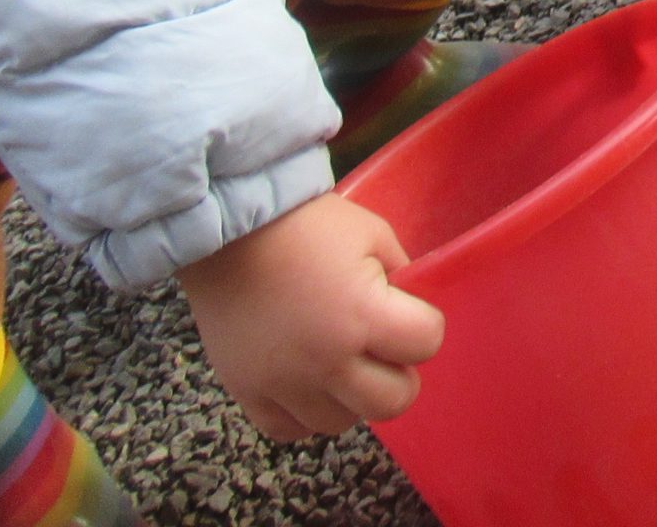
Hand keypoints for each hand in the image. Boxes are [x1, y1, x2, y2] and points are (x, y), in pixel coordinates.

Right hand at [178, 191, 443, 441]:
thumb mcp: (373, 235)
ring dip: (352, 397)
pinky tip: (308, 383)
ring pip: (342, 423)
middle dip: (399, 374)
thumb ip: (402, 274)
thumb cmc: (306, 226)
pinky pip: (290, 430)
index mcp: (363, 314)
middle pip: (393, 402)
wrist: (229, 232)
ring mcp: (284, 383)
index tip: (408, 312)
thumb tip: (412, 308)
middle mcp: (326, 360)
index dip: (424, 326)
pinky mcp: (248, 393)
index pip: (426, 344)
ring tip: (343, 364)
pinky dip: (305, 413)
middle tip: (384, 350)